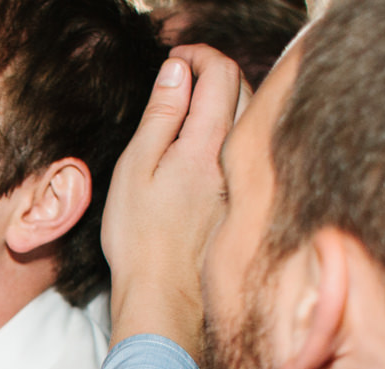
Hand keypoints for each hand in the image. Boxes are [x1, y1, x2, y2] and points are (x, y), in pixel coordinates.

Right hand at [103, 45, 248, 355]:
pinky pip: (246, 147)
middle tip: (180, 78)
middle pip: (242, 89)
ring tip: (192, 107)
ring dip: (225, 99)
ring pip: (249, 118)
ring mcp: (244, 179)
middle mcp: (235, 157)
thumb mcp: (135, 167)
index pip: (220, 73)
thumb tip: (177, 71)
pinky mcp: (243, 199)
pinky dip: (230, 130)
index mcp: (206, 144)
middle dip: (214, 72)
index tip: (174, 60)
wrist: (164, 295)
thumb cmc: (140, 237)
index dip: (198, 56)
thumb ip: (160, 115)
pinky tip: (206, 145)